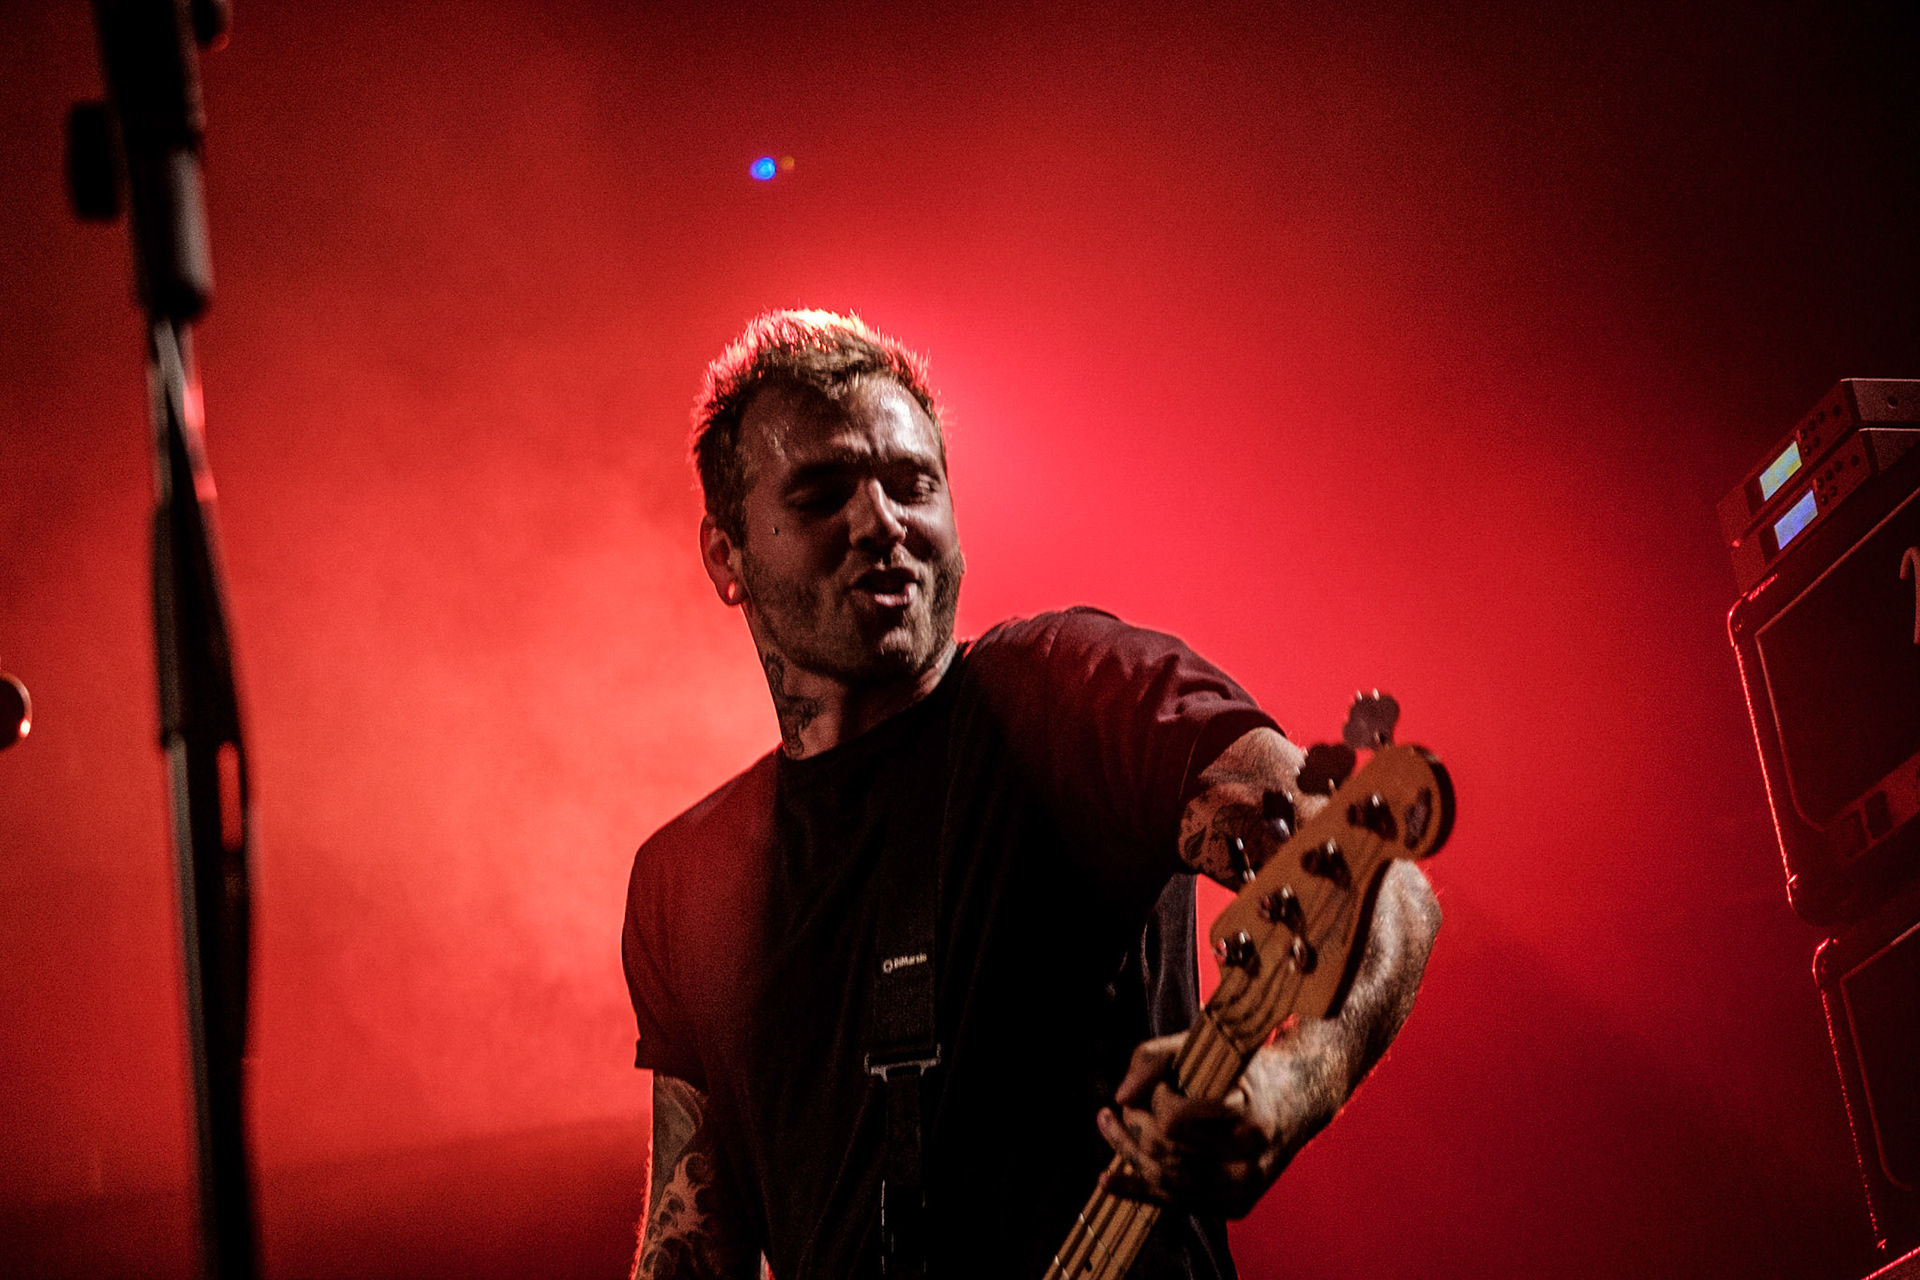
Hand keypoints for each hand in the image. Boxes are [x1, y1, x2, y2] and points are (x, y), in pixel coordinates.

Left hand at [1094, 1033, 1281, 1219]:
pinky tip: (1107, 1179)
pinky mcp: (1234, 1205)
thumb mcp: (1205, 1047)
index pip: (1174, 1120)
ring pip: (1164, 1180)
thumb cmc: (1245, 1068)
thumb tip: (1120, 1097)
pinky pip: (1176, 1201)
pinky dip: (1137, 1190)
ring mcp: (1242, 1190)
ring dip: (1127, 1152)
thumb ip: (1155, 1059)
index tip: (1160, 1086)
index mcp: (1248, 1121)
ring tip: (1107, 1123)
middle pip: (1164, 1152)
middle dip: (1135, 1125)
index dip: (1155, 1099)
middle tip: (1125, 1105)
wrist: (1297, 1101)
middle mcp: (1248, 1163)